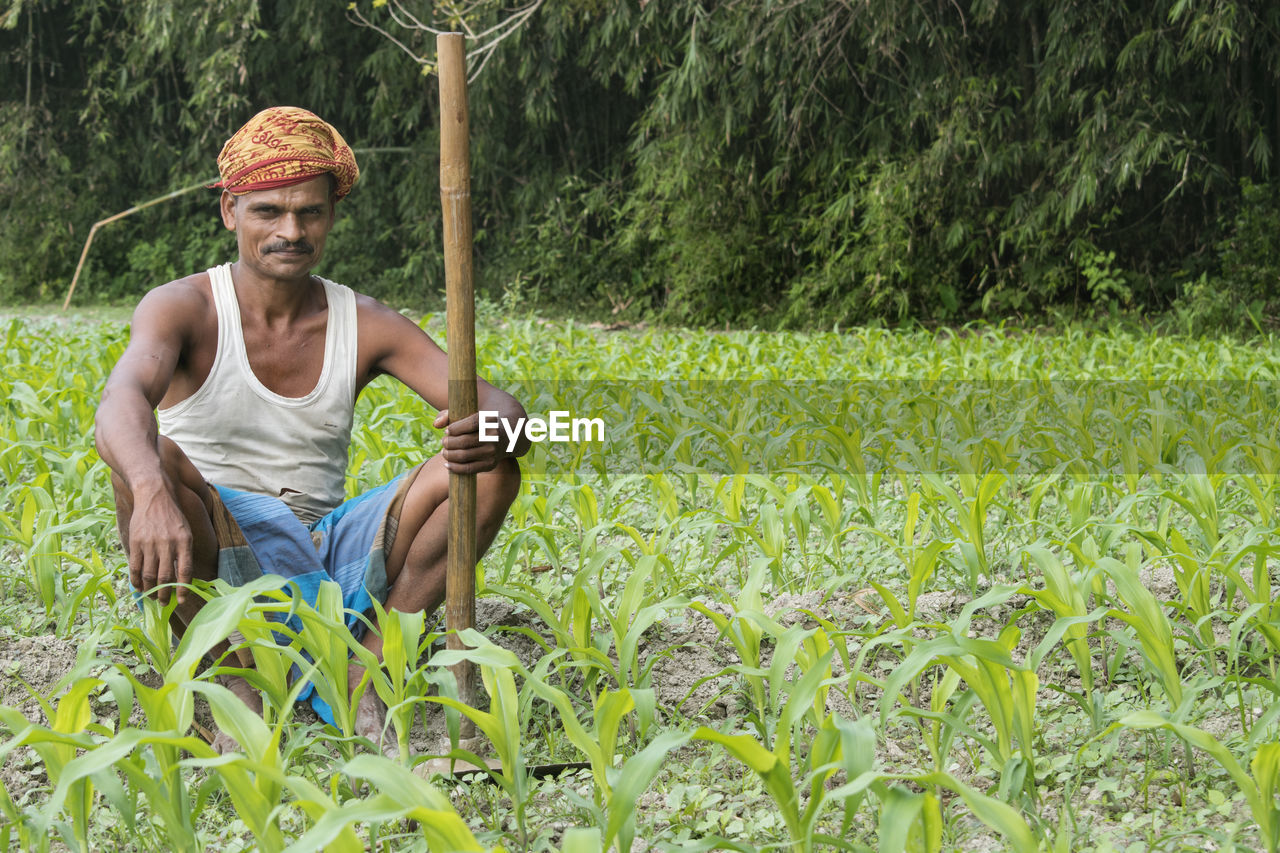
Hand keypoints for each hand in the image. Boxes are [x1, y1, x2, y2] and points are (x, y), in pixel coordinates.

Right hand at [127, 487, 193, 604]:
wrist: (154, 494)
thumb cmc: (173, 516)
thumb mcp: (186, 531)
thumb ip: (184, 552)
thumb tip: (183, 577)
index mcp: (184, 542)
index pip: (184, 571)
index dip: (182, 589)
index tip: (182, 600)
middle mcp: (167, 544)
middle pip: (165, 576)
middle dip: (165, 593)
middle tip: (164, 603)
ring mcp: (150, 543)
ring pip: (149, 574)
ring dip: (150, 590)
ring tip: (153, 598)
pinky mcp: (136, 542)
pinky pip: (135, 567)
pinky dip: (136, 580)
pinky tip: (139, 587)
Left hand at [434, 409, 502, 473]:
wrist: (507, 436)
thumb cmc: (480, 423)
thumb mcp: (469, 414)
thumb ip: (449, 414)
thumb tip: (436, 425)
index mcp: (490, 420)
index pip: (470, 424)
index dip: (455, 428)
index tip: (447, 431)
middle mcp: (493, 437)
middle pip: (464, 441)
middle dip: (448, 443)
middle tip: (443, 442)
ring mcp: (493, 452)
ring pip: (464, 455)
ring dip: (449, 455)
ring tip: (444, 451)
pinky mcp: (491, 464)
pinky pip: (469, 469)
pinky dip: (455, 468)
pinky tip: (447, 464)